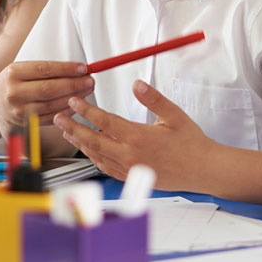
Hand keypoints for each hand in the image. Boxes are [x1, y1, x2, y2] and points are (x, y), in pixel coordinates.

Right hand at [0, 60, 94, 137]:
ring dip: (74, 98)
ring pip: (52, 105)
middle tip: (90, 80)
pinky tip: (77, 104)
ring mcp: (19, 111)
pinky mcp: (26, 124)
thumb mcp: (23, 69)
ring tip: (87, 90)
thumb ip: (48, 69)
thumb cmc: (15, 83)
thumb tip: (78, 69)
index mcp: (14, 73)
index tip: (83, 68)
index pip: (45, 69)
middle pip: (50, 89)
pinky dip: (67, 111)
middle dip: (74, 84)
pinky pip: (51, 117)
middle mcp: (14, 93)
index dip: (67, 69)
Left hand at [53, 80, 217, 190]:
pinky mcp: (132, 178)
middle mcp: (130, 155)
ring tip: (69, 132)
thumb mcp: (174, 115)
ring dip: (80, 143)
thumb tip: (136, 83)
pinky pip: (106, 168)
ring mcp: (129, 169)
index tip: (74, 102)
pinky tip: (90, 150)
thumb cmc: (191, 143)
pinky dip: (94, 157)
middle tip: (59, 117)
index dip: (86, 110)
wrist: (202, 170)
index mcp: (138, 138)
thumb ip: (153, 98)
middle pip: (92, 140)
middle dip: (73, 127)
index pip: (104, 121)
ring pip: (96, 156)